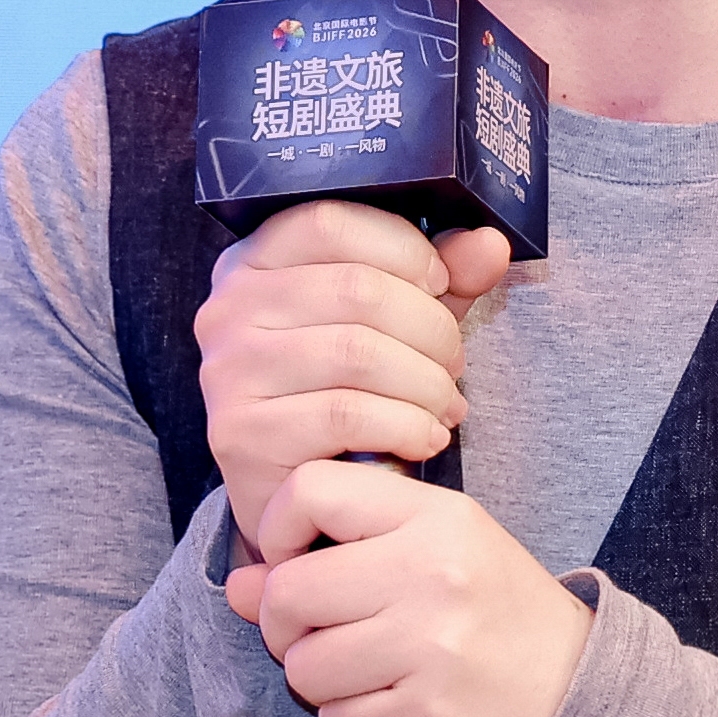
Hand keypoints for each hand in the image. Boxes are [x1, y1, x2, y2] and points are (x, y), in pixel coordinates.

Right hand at [196, 201, 513, 546]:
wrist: (295, 495)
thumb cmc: (345, 392)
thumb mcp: (396, 322)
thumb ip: (441, 277)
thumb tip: (490, 242)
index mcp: (254, 262)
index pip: (330, 221)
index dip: (403, 247)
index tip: (441, 283)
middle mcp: (226, 309)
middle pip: (357, 289)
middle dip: (430, 328)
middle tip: (454, 365)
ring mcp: (228, 372)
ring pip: (357, 352)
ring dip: (426, 382)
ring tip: (446, 405)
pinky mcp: (240, 435)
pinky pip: (347, 414)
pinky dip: (407, 425)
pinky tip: (426, 437)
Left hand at [224, 458, 589, 716]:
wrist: (579, 696)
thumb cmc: (495, 613)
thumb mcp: (431, 554)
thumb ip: (337, 552)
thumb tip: (237, 585)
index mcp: (436, 517)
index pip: (311, 490)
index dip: (278, 529)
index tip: (294, 559)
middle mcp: (432, 575)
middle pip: (290, 593)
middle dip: (285, 622)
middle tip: (318, 631)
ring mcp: (431, 650)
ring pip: (304, 667)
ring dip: (319, 679)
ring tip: (365, 670)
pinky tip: (393, 706)